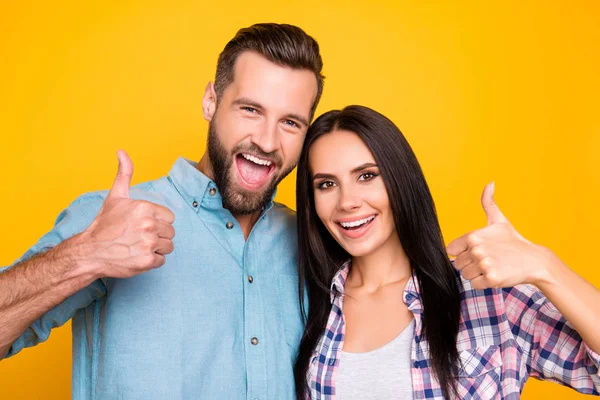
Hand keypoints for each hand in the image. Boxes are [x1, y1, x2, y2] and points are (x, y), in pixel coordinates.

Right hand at [78, 150, 175, 277]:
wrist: (90, 252)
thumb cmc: (104, 225)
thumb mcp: (115, 196)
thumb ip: (124, 173)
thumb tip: (121, 151)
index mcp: (145, 208)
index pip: (169, 217)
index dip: (157, 222)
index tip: (142, 225)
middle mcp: (149, 225)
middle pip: (170, 232)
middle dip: (158, 235)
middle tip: (138, 237)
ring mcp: (149, 244)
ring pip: (169, 247)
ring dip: (156, 248)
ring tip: (138, 246)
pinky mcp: (148, 261)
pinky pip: (162, 260)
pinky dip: (151, 261)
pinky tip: (137, 256)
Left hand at [446, 182, 553, 288]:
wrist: (534, 260)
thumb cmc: (513, 240)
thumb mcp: (499, 220)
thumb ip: (488, 202)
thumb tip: (490, 183)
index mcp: (472, 236)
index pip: (451, 251)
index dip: (462, 253)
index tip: (476, 251)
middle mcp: (476, 250)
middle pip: (458, 265)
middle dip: (470, 264)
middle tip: (488, 259)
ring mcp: (484, 265)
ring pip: (466, 275)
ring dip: (477, 274)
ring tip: (492, 266)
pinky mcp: (492, 279)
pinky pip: (475, 285)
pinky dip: (484, 283)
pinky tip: (496, 274)